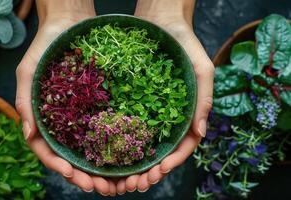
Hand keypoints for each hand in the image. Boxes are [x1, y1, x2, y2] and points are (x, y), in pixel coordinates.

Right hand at [15, 0, 116, 195]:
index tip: (73, 175)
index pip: (47, 150)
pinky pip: (104, 131)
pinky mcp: (96, 108)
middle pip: (70, 157)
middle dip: (83, 175)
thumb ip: (25, 103)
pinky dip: (112, 148)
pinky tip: (124, 158)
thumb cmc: (44, 47)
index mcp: (42, 119)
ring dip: (100, 169)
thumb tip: (27, 135)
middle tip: (101, 188)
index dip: (58, 165)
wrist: (68, 25)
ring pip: (88, 150)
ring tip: (116, 183)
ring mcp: (79, 118)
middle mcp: (61, 123)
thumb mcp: (28, 72)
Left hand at [115, 0, 213, 193]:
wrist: (160, 21)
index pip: (181, 146)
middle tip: (132, 185)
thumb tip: (201, 133)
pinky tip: (107, 153)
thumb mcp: (201, 69)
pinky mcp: (133, 102)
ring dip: (132, 164)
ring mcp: (149, 111)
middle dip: (148, 171)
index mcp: (187, 114)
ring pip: (141, 144)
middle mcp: (167, 117)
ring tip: (119, 179)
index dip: (170, 163)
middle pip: (159, 151)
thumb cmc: (185, 44)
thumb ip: (203, 100)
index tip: (156, 173)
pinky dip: (119, 142)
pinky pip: (126, 124)